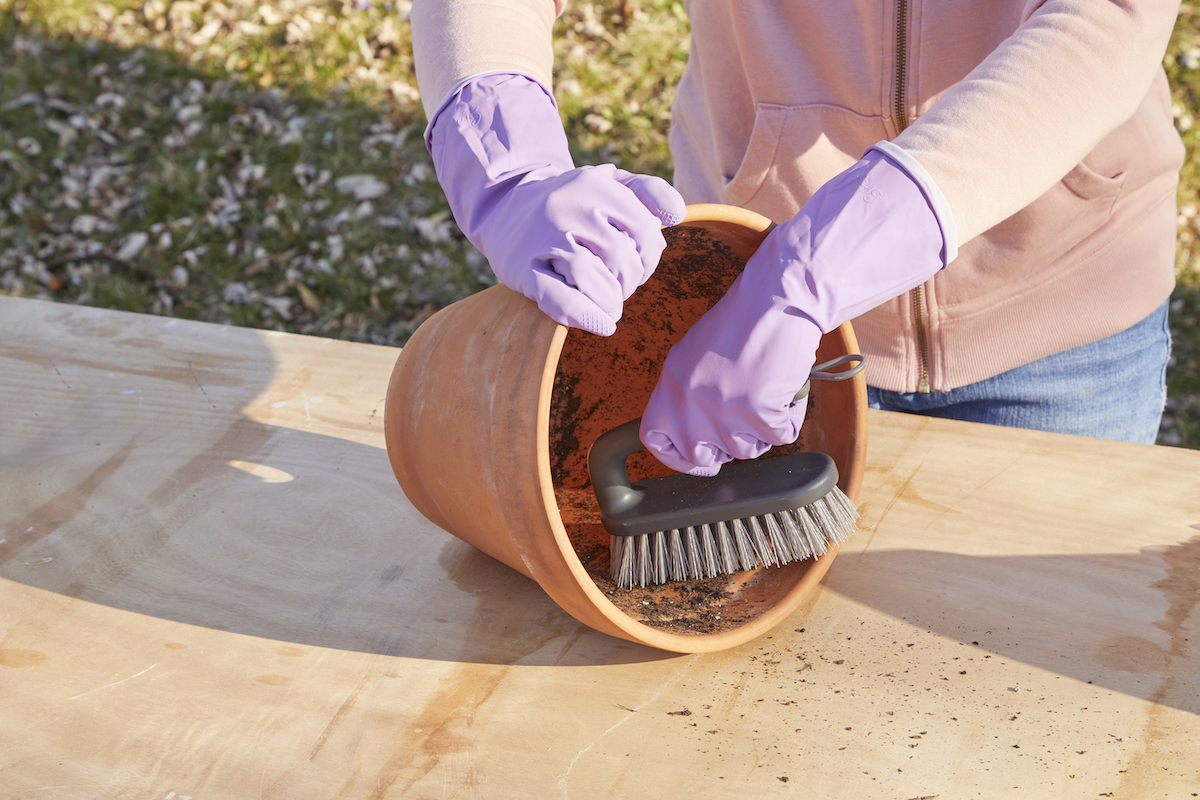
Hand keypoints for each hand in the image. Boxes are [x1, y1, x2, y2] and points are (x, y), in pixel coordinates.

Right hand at [427, 73, 685, 334]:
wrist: (504, 203)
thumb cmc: (572, 200)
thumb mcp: (610, 183)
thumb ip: (649, 192)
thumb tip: (676, 216)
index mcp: (595, 184)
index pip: (645, 232)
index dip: (650, 259)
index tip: (637, 267)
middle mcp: (568, 206)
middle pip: (622, 259)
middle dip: (629, 282)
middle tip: (619, 287)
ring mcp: (543, 237)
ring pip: (594, 279)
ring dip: (611, 302)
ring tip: (609, 305)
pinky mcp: (522, 268)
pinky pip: (560, 299)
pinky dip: (587, 316)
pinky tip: (603, 324)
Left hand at [640, 144, 956, 474]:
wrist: (778, 300)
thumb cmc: (742, 325)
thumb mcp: (693, 357)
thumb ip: (684, 396)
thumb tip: (687, 437)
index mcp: (670, 386)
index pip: (655, 441)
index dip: (677, 458)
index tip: (699, 460)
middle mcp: (690, 403)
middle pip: (704, 456)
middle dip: (728, 445)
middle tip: (744, 417)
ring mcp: (723, 412)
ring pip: (746, 450)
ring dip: (762, 428)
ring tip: (766, 387)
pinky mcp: (759, 414)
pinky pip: (780, 435)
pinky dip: (790, 415)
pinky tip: (786, 387)